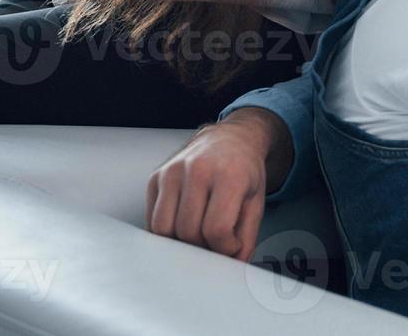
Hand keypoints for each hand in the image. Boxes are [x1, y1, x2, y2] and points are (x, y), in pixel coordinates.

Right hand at [145, 108, 287, 260]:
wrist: (231, 139)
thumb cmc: (244, 171)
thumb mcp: (255, 202)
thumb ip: (247, 238)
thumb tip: (233, 268)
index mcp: (229, 174)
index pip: (216, 229)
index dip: (224, 248)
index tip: (230, 245)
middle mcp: (198, 169)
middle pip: (188, 232)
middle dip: (202, 247)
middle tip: (214, 242)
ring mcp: (172, 171)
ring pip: (163, 229)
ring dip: (179, 242)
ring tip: (197, 235)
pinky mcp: (155, 177)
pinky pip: (152, 219)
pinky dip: (165, 232)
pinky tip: (182, 226)